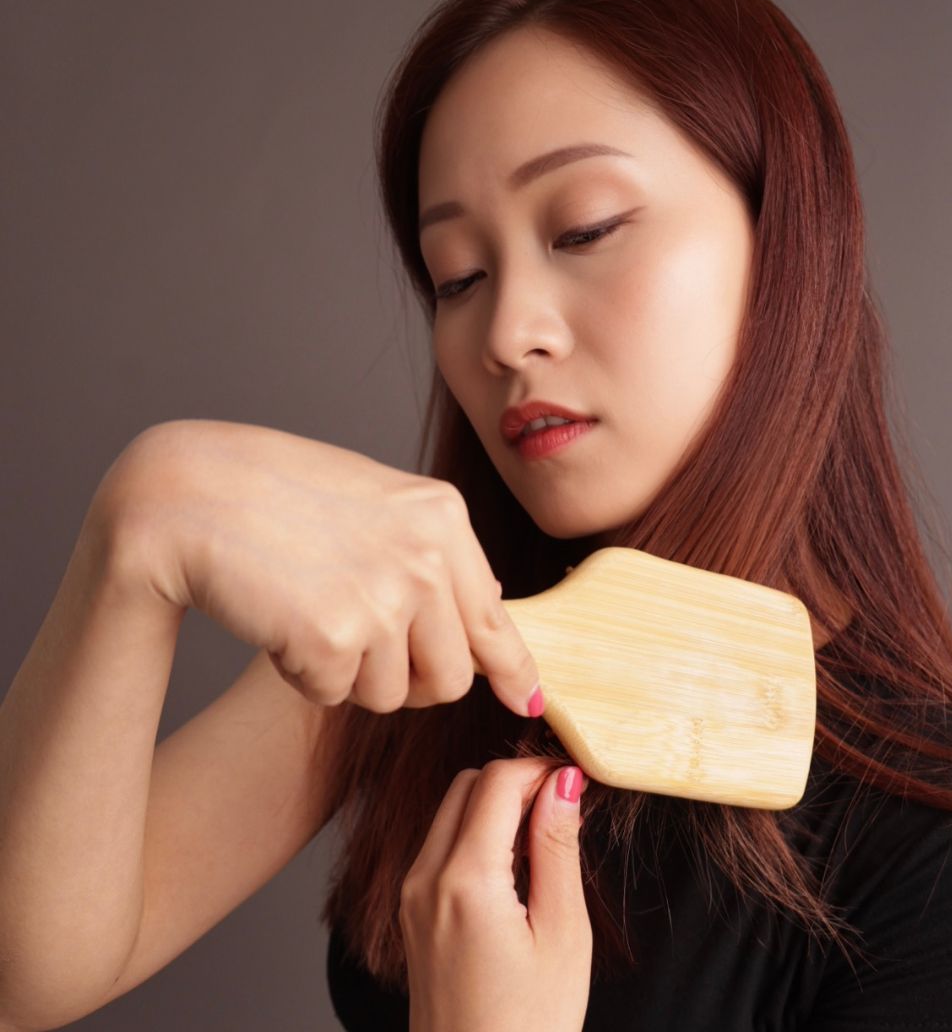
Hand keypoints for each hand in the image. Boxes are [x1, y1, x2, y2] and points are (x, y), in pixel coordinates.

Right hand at [91, 418, 540, 717]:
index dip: (510, 670)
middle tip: (355, 645)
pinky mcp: (335, 635)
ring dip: (347, 674)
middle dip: (407, 681)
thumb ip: (433, 554)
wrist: (189, 492)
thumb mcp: (378, 505)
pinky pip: (334, 695)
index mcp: (443, 517)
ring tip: (307, 610)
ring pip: (390, 696)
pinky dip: (302, 674)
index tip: (522, 700)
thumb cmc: (276, 494)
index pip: (495, 618)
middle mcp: (428, 556)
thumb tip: (492, 606)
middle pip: (450, 678)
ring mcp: (386, 595)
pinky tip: (279, 619)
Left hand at [400, 758, 591, 1031]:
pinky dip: (476, 834)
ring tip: (544, 839)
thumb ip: (557, 847)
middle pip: (468, 784)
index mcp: (465, 881)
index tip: (575, 780)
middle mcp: (425, 878)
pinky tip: (514, 866)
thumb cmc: (528, 1026)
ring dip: (495, 805)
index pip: (497, 780)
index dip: (539, 767)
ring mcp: (411, 895)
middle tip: (562, 805)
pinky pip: (440, 844)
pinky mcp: (411, 912)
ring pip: (451, 809)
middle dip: (515, 780)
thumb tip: (562, 781)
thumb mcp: (562, 934)